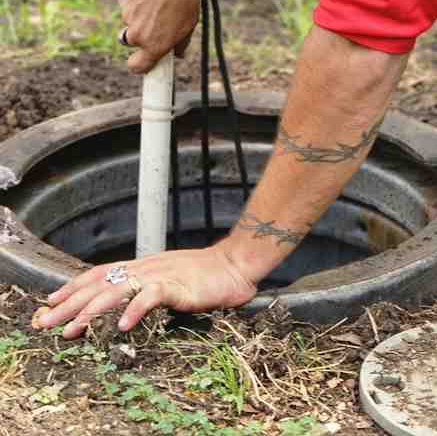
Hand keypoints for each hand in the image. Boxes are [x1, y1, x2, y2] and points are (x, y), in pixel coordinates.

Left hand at [36, 246, 256, 338]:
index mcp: (142, 267)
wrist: (236, 264)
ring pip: (117, 289)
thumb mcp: (170, 280)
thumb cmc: (207, 276)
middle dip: (69, 303)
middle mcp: (146, 268)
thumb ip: (148, 289)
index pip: (99, 273)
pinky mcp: (178, 285)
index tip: (50, 300)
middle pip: (99, 283)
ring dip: (91, 309)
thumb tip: (126, 304)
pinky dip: (134, 310)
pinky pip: (151, 296)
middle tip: (44, 321)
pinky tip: (122, 325)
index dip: (73, 286)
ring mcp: (161, 275)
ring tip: (72, 327)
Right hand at [118, 0, 200, 74]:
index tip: (141, 60)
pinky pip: (127, 3)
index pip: (137, 66)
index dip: (138, 64)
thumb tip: (178, 55)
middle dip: (139, 33)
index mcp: (154, 45)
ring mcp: (127, 17)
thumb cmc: (186, 0)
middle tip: (154, 19)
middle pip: (130, 40)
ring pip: (130, 19)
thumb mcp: (189, 25)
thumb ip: (180, 44)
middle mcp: (137, 35)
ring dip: (139, 13)